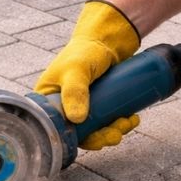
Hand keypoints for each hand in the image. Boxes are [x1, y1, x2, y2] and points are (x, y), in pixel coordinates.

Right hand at [35, 0, 140, 147]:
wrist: (106, 39)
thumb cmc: (84, 51)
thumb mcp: (76, 70)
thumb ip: (74, 91)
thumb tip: (77, 120)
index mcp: (48, 101)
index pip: (57, 128)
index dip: (76, 139)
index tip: (95, 141)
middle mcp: (63, 106)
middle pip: (81, 132)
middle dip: (101, 137)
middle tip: (116, 135)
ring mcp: (83, 106)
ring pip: (97, 128)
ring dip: (114, 130)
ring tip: (128, 122)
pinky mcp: (99, 103)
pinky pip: (108, 120)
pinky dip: (120, 122)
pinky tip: (132, 119)